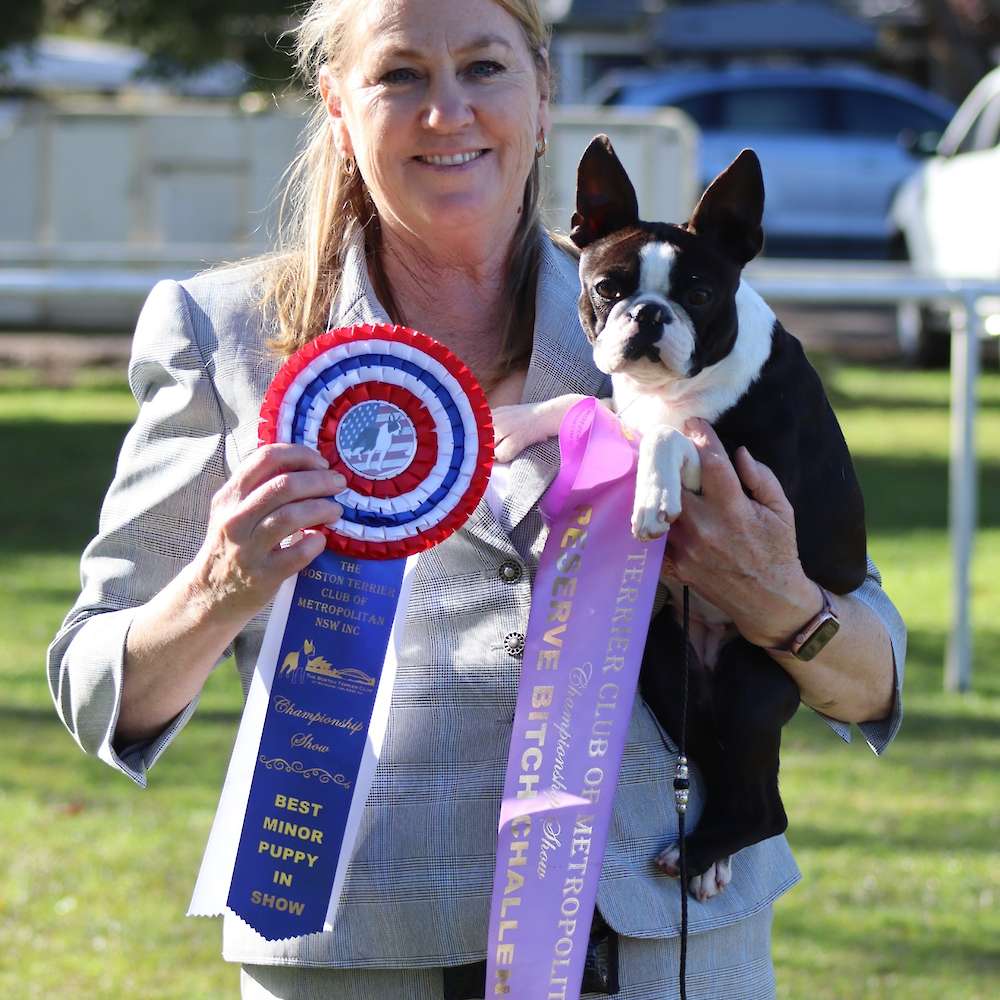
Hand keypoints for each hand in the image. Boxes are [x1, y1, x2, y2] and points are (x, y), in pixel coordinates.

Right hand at [191, 444, 344, 625]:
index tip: (320, 462)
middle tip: (338, 484)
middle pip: (284, 486)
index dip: (299, 455)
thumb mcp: (234, 511)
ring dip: (322, 508)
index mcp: (230, 496)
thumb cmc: (231, 546)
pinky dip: (315, 542)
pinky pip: (297, 553)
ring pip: (291, 516)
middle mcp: (236, 519)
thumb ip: (260, 489)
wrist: (211, 594)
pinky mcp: (264, 576)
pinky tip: (320, 539)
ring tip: (335, 510)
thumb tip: (308, 468)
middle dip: (319, 480)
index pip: (265, 458)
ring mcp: (248, 549)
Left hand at [661, 419, 821, 647]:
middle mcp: (705, 526)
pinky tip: (657, 507)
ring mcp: (686, 547)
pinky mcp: (676, 565)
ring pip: (660, 507)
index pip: (711, 462)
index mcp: (734, 509)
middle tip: (670, 446)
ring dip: (660, 489)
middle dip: (673, 460)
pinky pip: (657, 535)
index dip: (701, 437)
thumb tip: (739, 452)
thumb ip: (762, 478)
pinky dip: (656, 519)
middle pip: (675, 481)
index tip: (694, 423)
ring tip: (660, 473)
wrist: (768, 601)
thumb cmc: (778, 552)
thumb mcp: (782, 511)